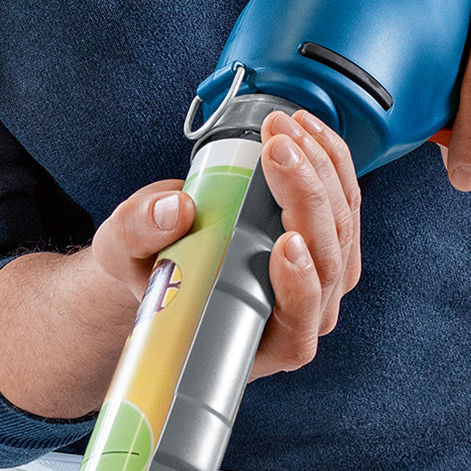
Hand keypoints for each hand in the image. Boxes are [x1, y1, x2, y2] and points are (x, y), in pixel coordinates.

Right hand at [87, 112, 358, 380]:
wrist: (161, 260)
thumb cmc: (148, 274)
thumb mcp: (124, 256)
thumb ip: (139, 234)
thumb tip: (175, 209)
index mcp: (260, 343)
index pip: (297, 327)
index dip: (300, 287)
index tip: (285, 245)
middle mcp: (302, 317)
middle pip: (327, 260)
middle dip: (307, 195)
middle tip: (275, 148)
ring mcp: (321, 277)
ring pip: (343, 226)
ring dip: (322, 169)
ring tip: (287, 128)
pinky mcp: (326, 240)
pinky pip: (345, 201)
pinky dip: (331, 161)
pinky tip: (308, 130)